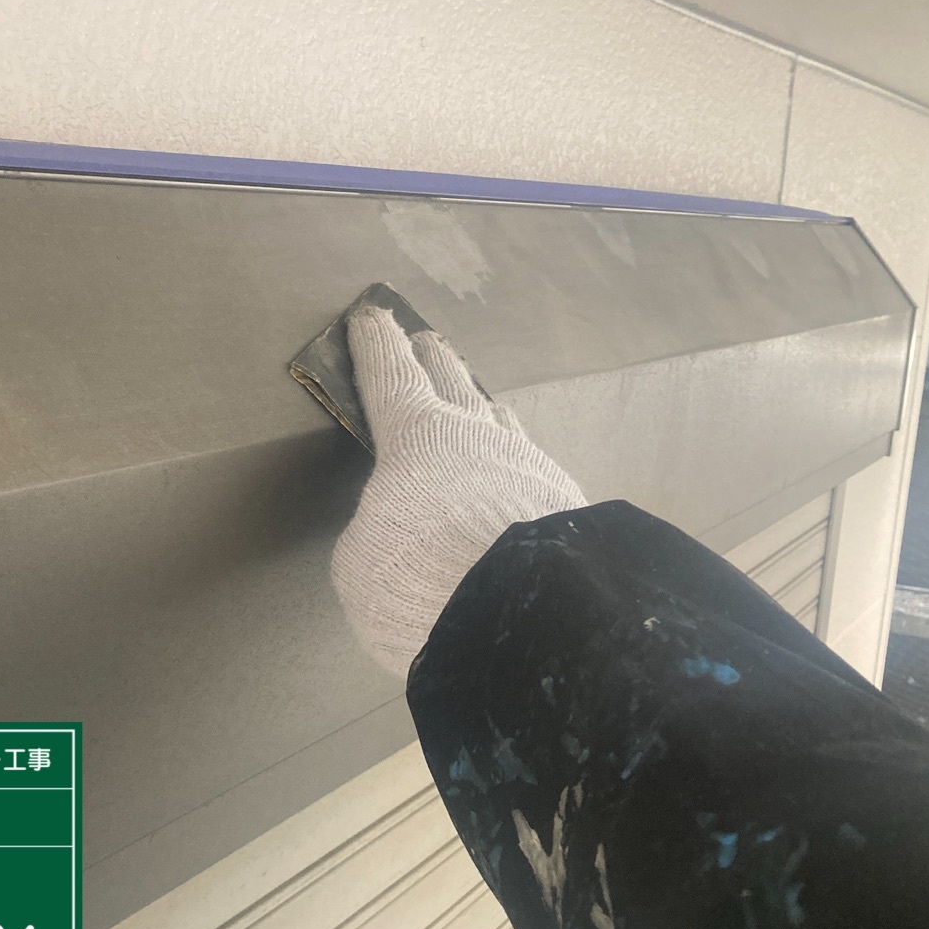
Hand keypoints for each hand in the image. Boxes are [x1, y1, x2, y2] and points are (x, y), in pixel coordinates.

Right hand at [331, 306, 586, 676]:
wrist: (518, 612)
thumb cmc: (417, 575)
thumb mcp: (362, 559)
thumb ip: (374, 531)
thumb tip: (401, 531)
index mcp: (418, 438)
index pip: (391, 377)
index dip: (377, 347)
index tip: (372, 316)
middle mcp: (478, 439)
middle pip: (454, 383)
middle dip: (435, 361)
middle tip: (428, 342)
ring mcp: (529, 467)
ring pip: (502, 425)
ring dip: (485, 411)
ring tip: (483, 405)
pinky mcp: (566, 505)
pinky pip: (532, 474)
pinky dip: (516, 473)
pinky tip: (520, 483)